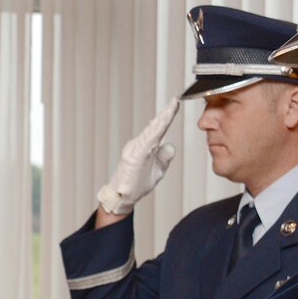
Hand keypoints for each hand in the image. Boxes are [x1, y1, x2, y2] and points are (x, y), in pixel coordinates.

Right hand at [96, 97, 180, 215]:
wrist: (123, 197)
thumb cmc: (137, 184)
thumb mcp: (158, 170)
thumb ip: (164, 157)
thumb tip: (170, 145)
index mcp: (146, 147)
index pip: (159, 128)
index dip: (167, 116)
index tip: (174, 104)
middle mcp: (139, 144)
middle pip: (155, 126)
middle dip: (166, 113)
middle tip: (175, 101)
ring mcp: (135, 149)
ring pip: (152, 131)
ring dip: (162, 119)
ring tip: (171, 108)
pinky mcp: (134, 156)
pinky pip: (147, 141)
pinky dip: (155, 131)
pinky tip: (161, 123)